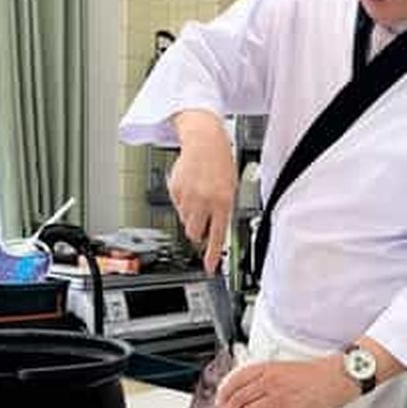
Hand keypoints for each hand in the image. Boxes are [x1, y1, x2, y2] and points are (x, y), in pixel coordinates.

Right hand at [170, 111, 236, 272]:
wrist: (204, 139)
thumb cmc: (220, 162)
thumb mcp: (230, 188)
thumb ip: (223, 210)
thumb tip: (214, 230)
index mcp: (222, 202)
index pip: (217, 236)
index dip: (211, 255)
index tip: (209, 268)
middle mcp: (204, 201)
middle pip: (195, 233)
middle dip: (198, 232)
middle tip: (203, 222)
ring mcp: (187, 196)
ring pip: (185, 220)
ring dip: (191, 215)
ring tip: (199, 197)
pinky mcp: (175, 190)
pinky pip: (177, 206)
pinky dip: (183, 201)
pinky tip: (191, 187)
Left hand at [216, 356, 357, 407]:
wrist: (338, 377)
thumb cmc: (316, 373)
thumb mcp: (284, 369)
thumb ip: (266, 379)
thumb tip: (251, 393)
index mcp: (267, 368)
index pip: (235, 379)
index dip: (223, 392)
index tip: (220, 400)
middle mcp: (270, 382)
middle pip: (237, 398)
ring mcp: (279, 398)